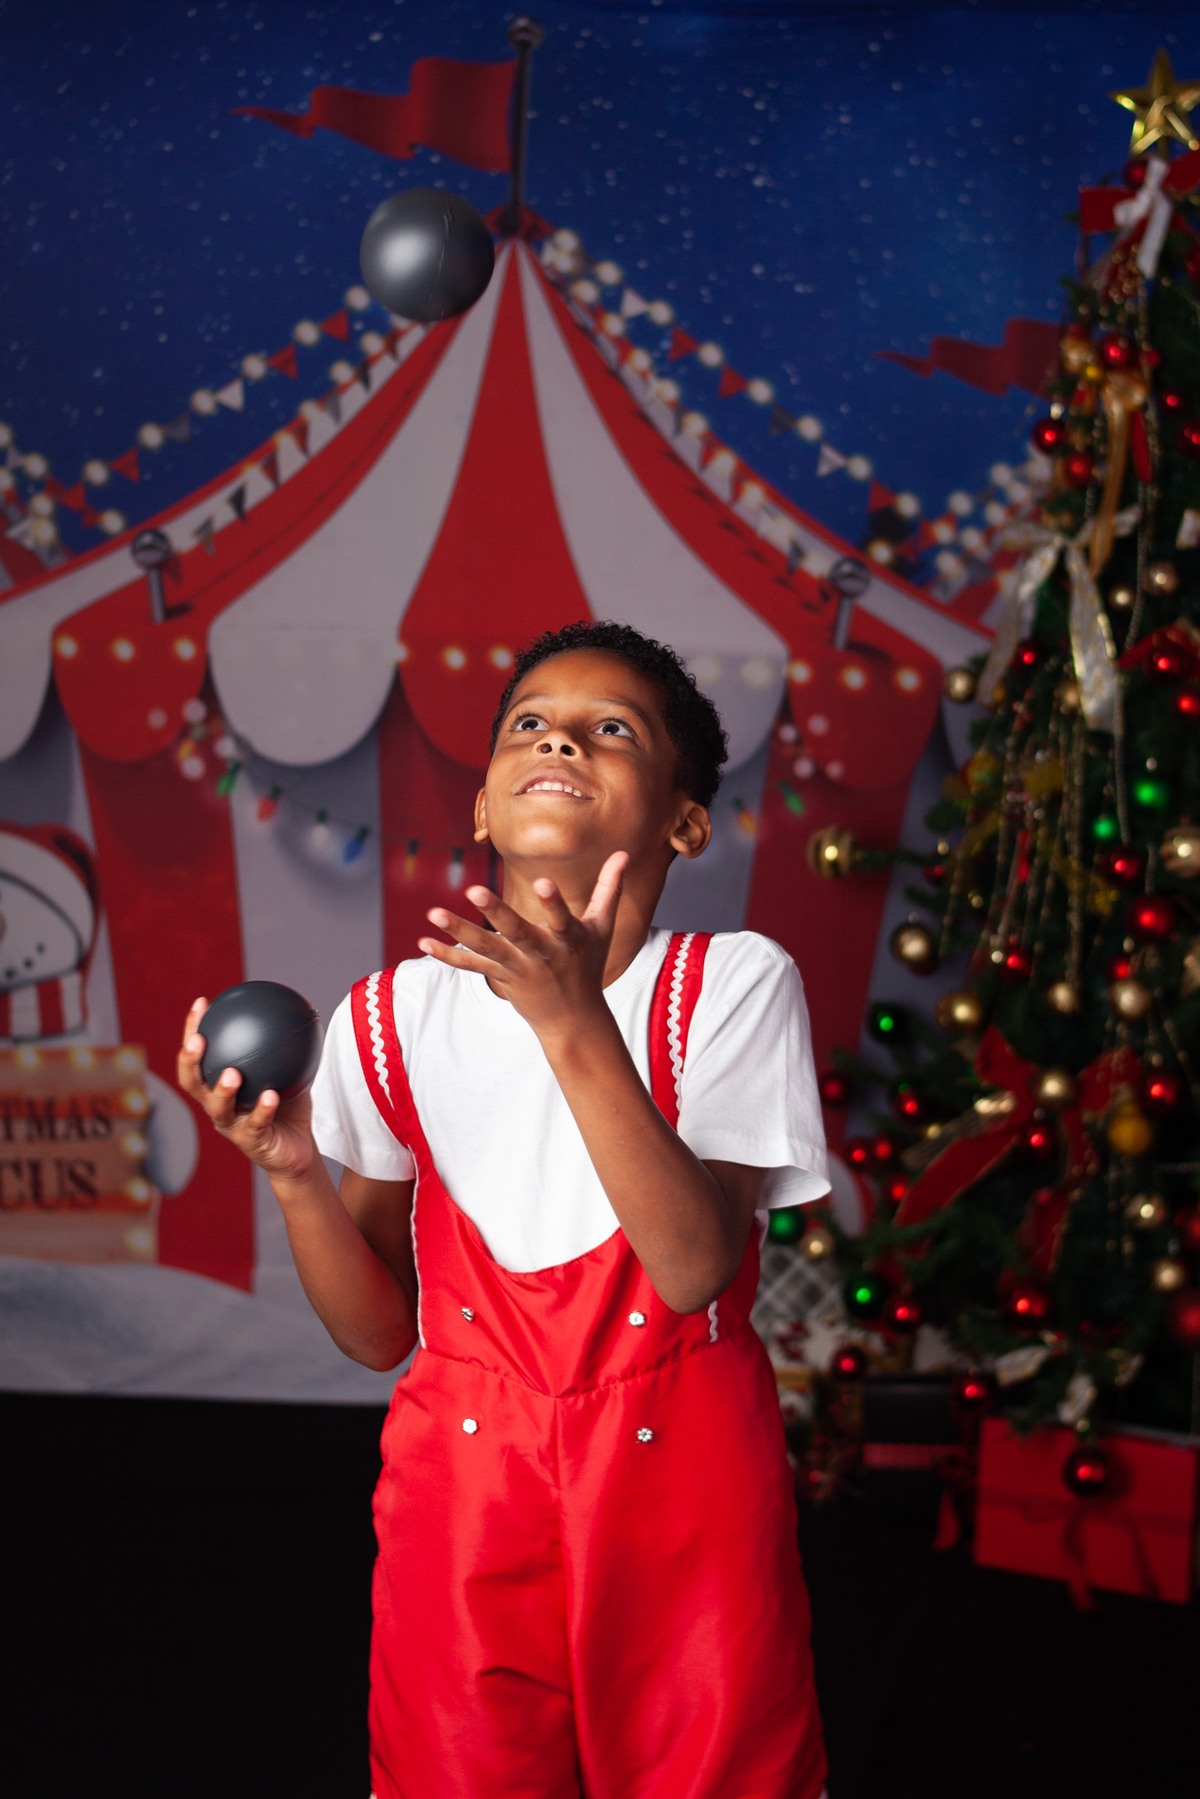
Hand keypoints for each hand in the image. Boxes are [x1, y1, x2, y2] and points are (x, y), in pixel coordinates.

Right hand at [177, 998, 315, 1183]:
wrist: (297, 1149)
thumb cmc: (287, 1106)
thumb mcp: (291, 1070)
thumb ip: (290, 1043)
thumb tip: (305, 1003)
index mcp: (218, 1085)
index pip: (198, 1055)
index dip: (194, 1030)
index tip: (201, 1004)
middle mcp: (217, 1105)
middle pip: (192, 1082)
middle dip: (190, 1060)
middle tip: (197, 1039)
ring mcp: (231, 1126)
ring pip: (218, 1107)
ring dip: (223, 1090)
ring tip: (232, 1073)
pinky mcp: (250, 1143)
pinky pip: (256, 1124)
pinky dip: (263, 1109)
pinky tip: (271, 1095)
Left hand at [418, 851, 628, 1042]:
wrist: (574, 1020)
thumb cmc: (589, 964)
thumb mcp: (603, 927)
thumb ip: (609, 888)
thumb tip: (624, 852)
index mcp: (569, 939)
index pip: (561, 918)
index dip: (552, 902)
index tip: (541, 882)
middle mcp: (543, 954)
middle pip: (517, 932)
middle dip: (496, 913)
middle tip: (473, 890)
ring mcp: (519, 968)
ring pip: (486, 949)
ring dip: (459, 932)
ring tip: (433, 913)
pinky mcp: (501, 978)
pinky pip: (470, 967)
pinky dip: (447, 956)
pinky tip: (424, 941)